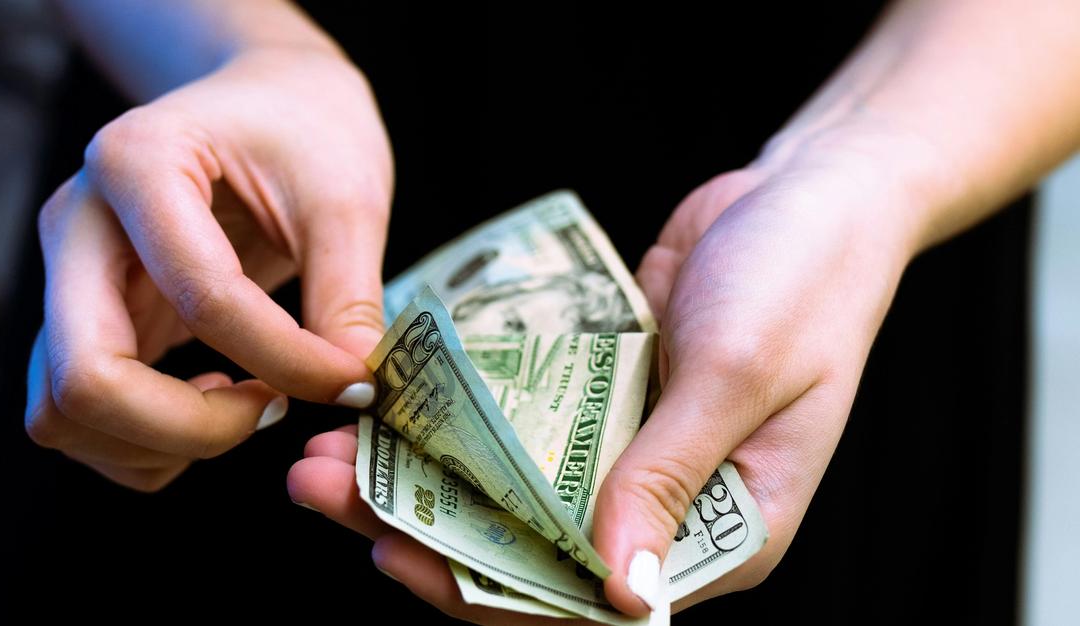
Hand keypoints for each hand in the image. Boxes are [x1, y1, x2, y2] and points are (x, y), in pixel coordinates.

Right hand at [24, 47, 392, 490]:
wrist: (266, 102)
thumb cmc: (304, 130)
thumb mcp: (346, 196)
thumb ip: (349, 295)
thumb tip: (353, 389)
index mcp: (137, 162)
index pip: (200, 296)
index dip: (285, 359)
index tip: (351, 380)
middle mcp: (77, 224)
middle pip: (84, 376)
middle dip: (189, 428)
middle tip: (271, 412)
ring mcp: (67, 277)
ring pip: (61, 412)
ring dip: (157, 444)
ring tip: (245, 408)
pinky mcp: (83, 320)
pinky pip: (79, 418)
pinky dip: (143, 444)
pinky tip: (212, 405)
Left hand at [288, 131, 924, 621]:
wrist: (810, 194)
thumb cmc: (804, 285)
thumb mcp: (740, 376)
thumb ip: (669, 477)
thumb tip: (613, 590)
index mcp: (722, 533)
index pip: (589, 601)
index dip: (486, 590)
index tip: (394, 555)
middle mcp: (669, 506)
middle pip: (531, 547)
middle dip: (425, 526)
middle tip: (324, 488)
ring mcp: (629, 449)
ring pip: (511, 486)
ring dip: (424, 471)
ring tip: (331, 446)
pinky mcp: (603, 395)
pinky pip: (520, 421)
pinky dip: (460, 416)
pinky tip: (393, 398)